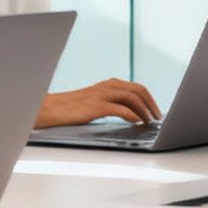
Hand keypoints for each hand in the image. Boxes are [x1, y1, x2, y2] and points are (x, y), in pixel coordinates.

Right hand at [37, 79, 162, 127]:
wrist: (49, 109)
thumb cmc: (71, 109)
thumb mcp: (94, 103)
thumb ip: (111, 104)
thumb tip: (131, 114)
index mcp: (107, 85)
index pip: (136, 87)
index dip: (149, 99)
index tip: (155, 111)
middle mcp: (107, 86)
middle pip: (138, 90)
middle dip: (151, 103)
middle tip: (158, 117)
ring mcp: (101, 95)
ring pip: (132, 97)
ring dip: (145, 110)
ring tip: (150, 122)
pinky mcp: (95, 106)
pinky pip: (119, 108)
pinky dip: (132, 115)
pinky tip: (136, 122)